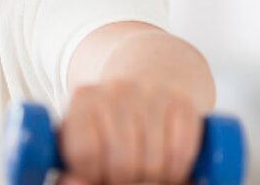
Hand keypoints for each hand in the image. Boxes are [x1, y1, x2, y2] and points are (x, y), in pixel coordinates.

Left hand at [56, 79, 202, 183]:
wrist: (147, 83)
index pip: (85, 151)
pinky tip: (167, 169)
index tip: (99, 174)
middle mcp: (117, 89)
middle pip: (122, 161)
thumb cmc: (108, 126)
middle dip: (125, 180)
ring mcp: (152, 92)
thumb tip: (77, 183)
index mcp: (83, 99)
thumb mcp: (82, 139)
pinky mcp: (182, 101)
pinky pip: (181, 152)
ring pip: (153, 162)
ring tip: (145, 175)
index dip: (94, 172)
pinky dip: (176, 170)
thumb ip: (78, 165)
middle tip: (125, 178)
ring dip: (152, 179)